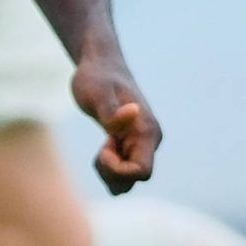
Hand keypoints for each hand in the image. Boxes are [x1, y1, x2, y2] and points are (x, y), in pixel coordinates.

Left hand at [73, 51, 159, 193]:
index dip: (118, 170)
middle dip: (112, 173)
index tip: (102, 148)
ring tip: (100, 151)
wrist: (99, 65)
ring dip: (110, 174)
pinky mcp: (130, 146)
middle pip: (135, 178)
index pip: (141, 171)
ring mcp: (141, 145)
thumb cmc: (96, 77)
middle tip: (99, 150)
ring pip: (129, 180)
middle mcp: (149, 141)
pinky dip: (109, 169)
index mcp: (147, 131)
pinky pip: (123, 171)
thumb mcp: (97, 92)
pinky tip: (101, 151)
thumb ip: (111, 110)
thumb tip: (133, 112)